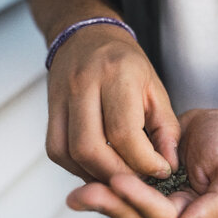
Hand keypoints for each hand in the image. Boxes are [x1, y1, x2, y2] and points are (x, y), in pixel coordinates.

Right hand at [45, 24, 179, 182]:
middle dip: (117, 174)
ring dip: (95, 174)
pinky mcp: (49, 109)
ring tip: (119, 176)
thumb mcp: (156, 90)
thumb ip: (166, 130)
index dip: (144, 162)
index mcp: (117, 75)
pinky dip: (77, 167)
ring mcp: (61, 96)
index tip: (160, 171)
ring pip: (68, 152)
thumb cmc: (127, 64)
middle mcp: (84, 84)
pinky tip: (97, 168)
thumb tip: (168, 167)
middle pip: (91, 148)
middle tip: (138, 180)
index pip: (124, 133)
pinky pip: (56, 150)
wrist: (87, 37)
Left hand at [66, 109, 217, 217]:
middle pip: (137, 216)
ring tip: (76, 194)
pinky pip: (123, 186)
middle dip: (111, 205)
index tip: (120, 182)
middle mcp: (172, 212)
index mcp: (194, 216)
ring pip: (125, 205)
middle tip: (84, 194)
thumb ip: (217, 207)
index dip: (141, 200)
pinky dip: (104, 183)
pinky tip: (84, 177)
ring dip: (102, 199)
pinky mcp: (146, 180)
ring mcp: (157, 196)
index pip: (162, 215)